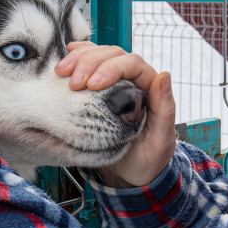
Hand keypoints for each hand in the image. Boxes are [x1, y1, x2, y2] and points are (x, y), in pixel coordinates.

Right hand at [55, 42, 176, 187]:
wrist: (134, 172)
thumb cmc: (149, 158)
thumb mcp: (161, 140)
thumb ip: (165, 109)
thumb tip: (164, 75)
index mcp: (151, 89)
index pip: (134, 64)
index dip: (112, 68)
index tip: (92, 85)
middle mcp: (135, 80)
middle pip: (114, 55)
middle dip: (91, 63)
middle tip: (73, 83)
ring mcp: (117, 82)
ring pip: (101, 55)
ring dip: (80, 59)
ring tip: (62, 72)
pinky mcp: (102, 87)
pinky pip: (91, 63)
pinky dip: (77, 58)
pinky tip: (65, 59)